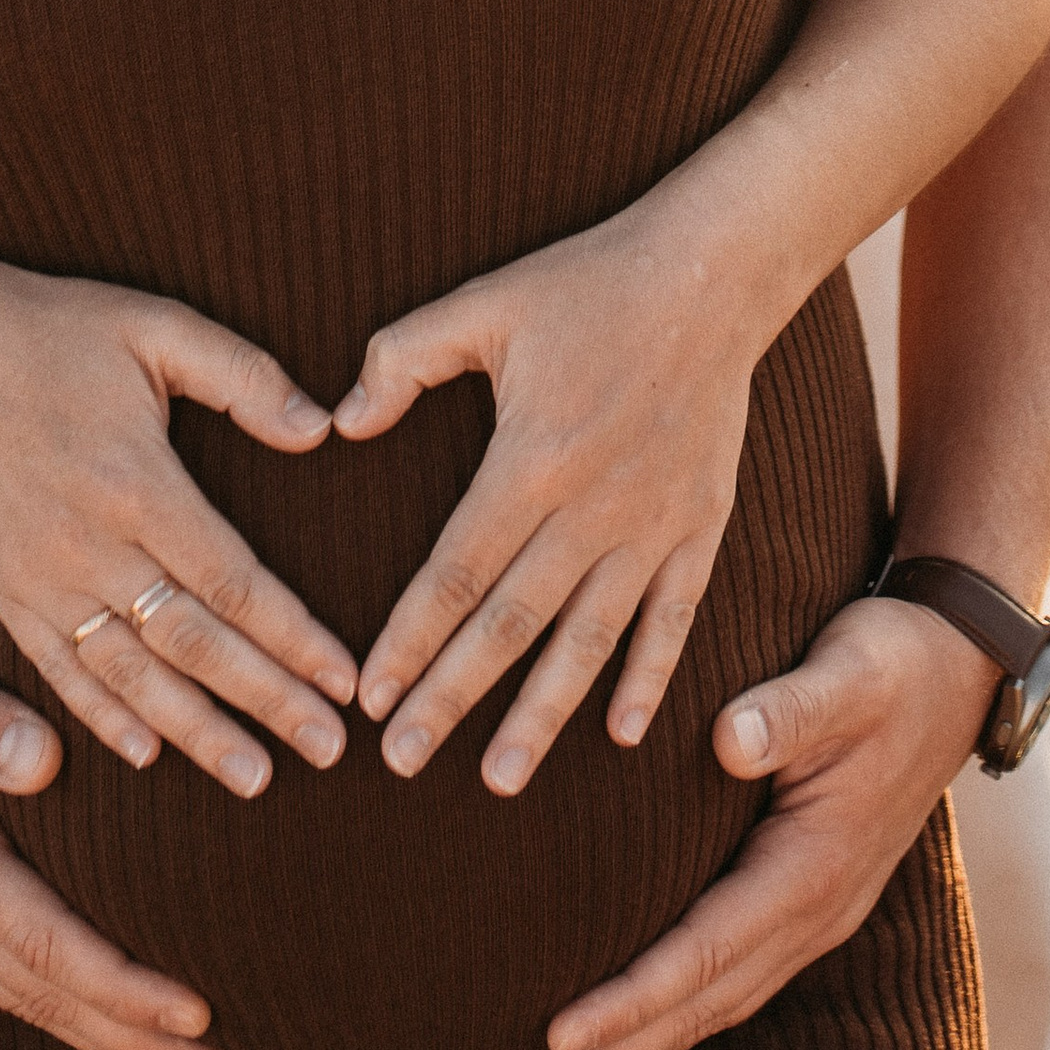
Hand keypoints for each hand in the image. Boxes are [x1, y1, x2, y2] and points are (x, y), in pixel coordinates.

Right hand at [0, 242, 355, 803]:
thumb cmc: (60, 331)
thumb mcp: (159, 326)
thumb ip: (243, 377)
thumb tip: (323, 426)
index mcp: (136, 483)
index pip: (231, 581)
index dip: (293, 637)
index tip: (345, 681)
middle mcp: (88, 545)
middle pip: (192, 643)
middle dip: (267, 700)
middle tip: (330, 749)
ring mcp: (41, 579)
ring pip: (132, 675)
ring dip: (198, 731)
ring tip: (257, 777)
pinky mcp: (7, 594)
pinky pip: (62, 671)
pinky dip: (105, 718)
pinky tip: (149, 755)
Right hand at [0, 554, 239, 1049]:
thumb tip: (43, 763)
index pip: (44, 943)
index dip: (122, 987)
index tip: (200, 1014)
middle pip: (41, 993)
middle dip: (133, 1041)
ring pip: (20, 989)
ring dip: (102, 1031)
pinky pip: (1, 963)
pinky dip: (60, 996)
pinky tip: (99, 1009)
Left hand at [333, 208, 757, 793]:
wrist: (710, 273)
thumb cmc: (585, 284)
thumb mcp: (482, 304)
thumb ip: (402, 359)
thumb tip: (338, 424)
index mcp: (530, 460)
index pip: (456, 573)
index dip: (410, 639)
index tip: (370, 697)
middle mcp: (592, 508)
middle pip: (510, 624)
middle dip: (452, 698)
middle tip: (402, 761)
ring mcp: (653, 524)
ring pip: (589, 641)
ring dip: (542, 713)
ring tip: (499, 775)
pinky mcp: (702, 526)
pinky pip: (673, 619)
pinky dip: (648, 678)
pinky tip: (623, 733)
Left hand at [514, 594, 996, 1049]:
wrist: (960, 671)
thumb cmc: (894, 664)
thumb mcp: (850, 673)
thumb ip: (790, 709)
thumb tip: (728, 742)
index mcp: (814, 867)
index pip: (704, 955)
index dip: (629, 1000)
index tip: (555, 1036)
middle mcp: (816, 911)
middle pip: (701, 1005)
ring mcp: (816, 913)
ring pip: (715, 1003)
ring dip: (637, 1045)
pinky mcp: (806, 899)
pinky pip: (731, 977)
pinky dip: (674, 1011)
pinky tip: (629, 1022)